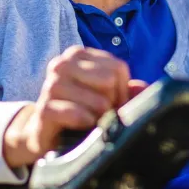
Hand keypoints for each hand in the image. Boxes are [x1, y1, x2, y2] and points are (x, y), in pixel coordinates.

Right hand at [3, 46, 147, 168]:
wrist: (44, 134)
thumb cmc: (78, 111)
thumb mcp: (104, 96)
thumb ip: (127, 90)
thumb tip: (143, 88)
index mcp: (77, 54)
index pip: (118, 68)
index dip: (120, 91)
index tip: (108, 102)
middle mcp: (61, 64)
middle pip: (110, 81)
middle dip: (110, 103)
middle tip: (97, 113)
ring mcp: (51, 85)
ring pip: (99, 101)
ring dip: (99, 117)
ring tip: (88, 121)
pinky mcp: (44, 110)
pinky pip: (79, 115)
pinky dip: (86, 124)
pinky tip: (81, 126)